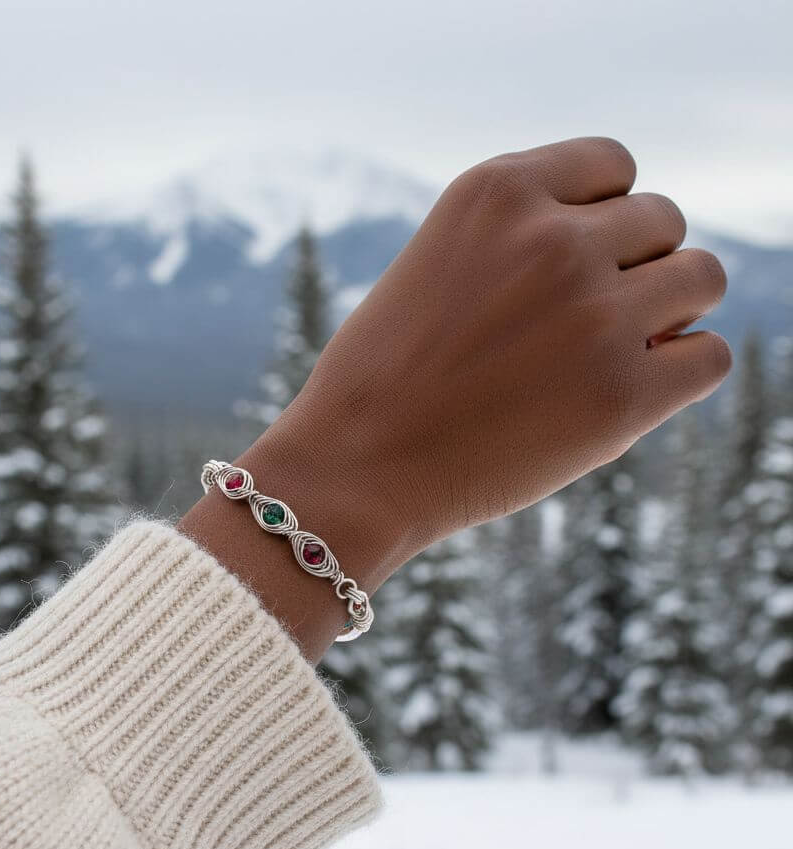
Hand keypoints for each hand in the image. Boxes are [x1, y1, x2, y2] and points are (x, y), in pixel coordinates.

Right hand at [181, 137, 729, 660]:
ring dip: (668, 314)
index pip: (613, 165)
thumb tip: (634, 253)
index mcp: (497, 192)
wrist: (354, 468)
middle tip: (577, 327)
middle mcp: (553, 239)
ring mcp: (594, 315)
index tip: (570, 266)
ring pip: (703, 279)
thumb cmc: (386, 377)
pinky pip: (709, 357)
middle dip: (632, 268)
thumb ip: (524, 240)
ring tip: (608, 357)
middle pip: (664, 221)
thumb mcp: (440, 266)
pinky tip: (627, 395)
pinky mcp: (622, 395)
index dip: (601, 217)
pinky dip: (682, 373)